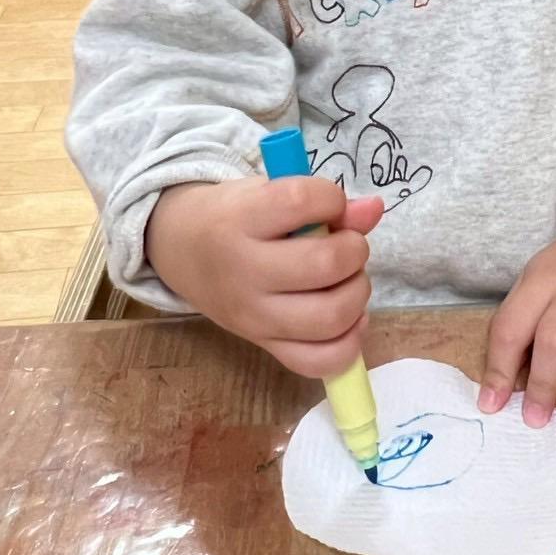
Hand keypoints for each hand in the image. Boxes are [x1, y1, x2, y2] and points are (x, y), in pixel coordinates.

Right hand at [146, 173, 382, 377]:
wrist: (180, 249)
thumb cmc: (234, 216)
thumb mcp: (267, 192)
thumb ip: (321, 201)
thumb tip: (374, 210)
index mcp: (239, 220)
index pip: (300, 202)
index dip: (331, 198)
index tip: (328, 203)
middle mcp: (243, 273)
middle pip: (324, 264)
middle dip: (354, 249)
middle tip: (345, 244)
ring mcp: (252, 317)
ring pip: (329, 317)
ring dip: (357, 293)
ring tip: (347, 278)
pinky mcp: (262, 346)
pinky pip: (318, 362)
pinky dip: (348, 342)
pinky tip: (349, 317)